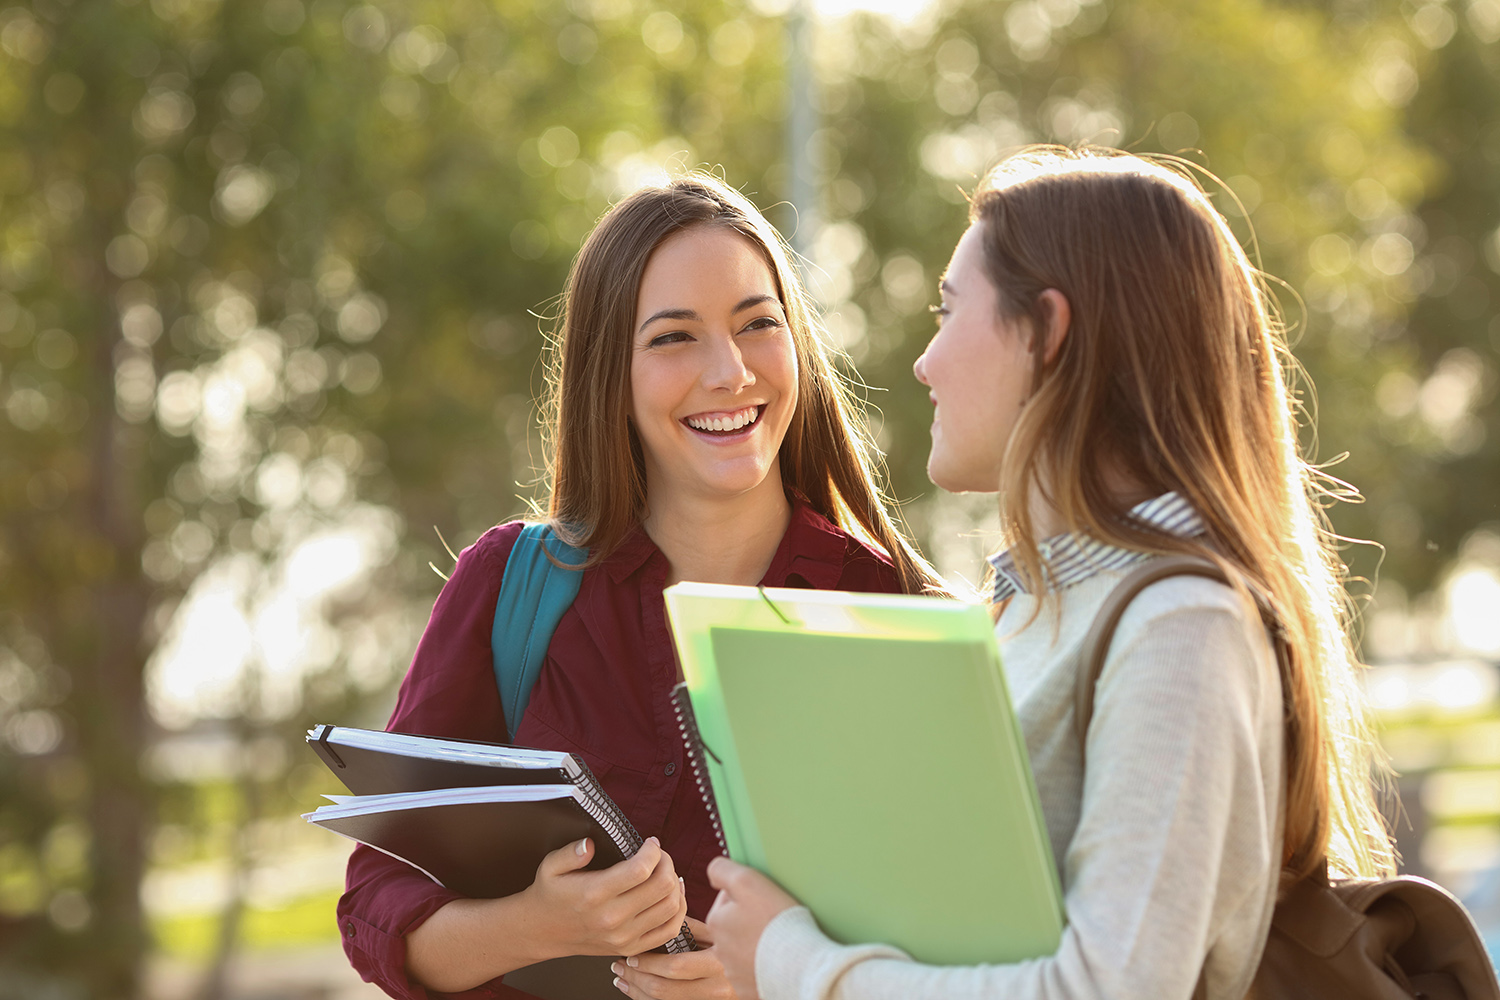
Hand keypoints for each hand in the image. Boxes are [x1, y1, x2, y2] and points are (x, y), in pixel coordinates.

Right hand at [523, 836, 688, 958]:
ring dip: (674, 883)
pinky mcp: (632, 947)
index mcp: (594, 894)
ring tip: (664, 871)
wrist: (543, 932)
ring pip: (671, 907)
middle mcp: (612, 918)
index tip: (650, 842)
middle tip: (658, 855)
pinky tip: (671, 894)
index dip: (653, 851)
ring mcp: (624, 937)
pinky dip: (678, 910)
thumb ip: (571, 852)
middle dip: (667, 863)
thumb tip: (590, 844)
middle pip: (662, 886)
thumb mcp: (550, 866)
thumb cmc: (550, 895)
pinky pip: (670, 930)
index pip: (640, 870)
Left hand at [610, 918, 735, 998]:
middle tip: (620, 965)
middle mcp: (717, 988)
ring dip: (637, 992)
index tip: (632, 953)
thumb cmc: (745, 939)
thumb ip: (692, 923)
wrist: (769, 967)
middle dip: (635, 977)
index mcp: (720, 963)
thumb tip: (664, 908)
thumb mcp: (721, 928)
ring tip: (622, 979)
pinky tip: (636, 992)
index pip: (675, 967)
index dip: (647, 962)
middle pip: (664, 990)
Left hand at [705, 857, 798, 999]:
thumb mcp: (747, 881)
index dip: (745, 895)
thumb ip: (723, 870)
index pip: (726, 900)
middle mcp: (720, 950)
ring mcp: (734, 973)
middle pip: (734, 926)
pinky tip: (778, 959)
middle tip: (772, 919)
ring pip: (744, 950)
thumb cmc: (776, 921)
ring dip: (756, 944)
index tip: (762, 899)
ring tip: (777, 940)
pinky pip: (755, 972)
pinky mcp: (749, 989)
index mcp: (717, 922)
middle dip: (748, 921)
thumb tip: (713, 873)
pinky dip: (764, 965)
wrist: (800, 965)